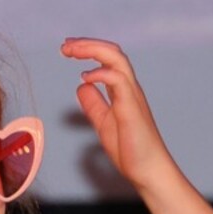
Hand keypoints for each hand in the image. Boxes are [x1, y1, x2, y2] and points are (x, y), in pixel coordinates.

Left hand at [61, 38, 176, 189]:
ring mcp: (132, 96)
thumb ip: (94, 104)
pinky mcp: (131, 108)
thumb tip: (82, 86)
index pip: (107, 59)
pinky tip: (85, 77)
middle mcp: (129, 88)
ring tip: (71, 51)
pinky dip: (101, 73)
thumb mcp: (103, 122)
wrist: (148, 170)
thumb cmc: (130, 148)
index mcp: (122, 90)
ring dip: (92, 50)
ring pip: (117, 59)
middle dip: (87, 44)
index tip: (67, 49)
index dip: (88, 50)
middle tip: (64, 45)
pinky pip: (119, 81)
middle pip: (112, 52)